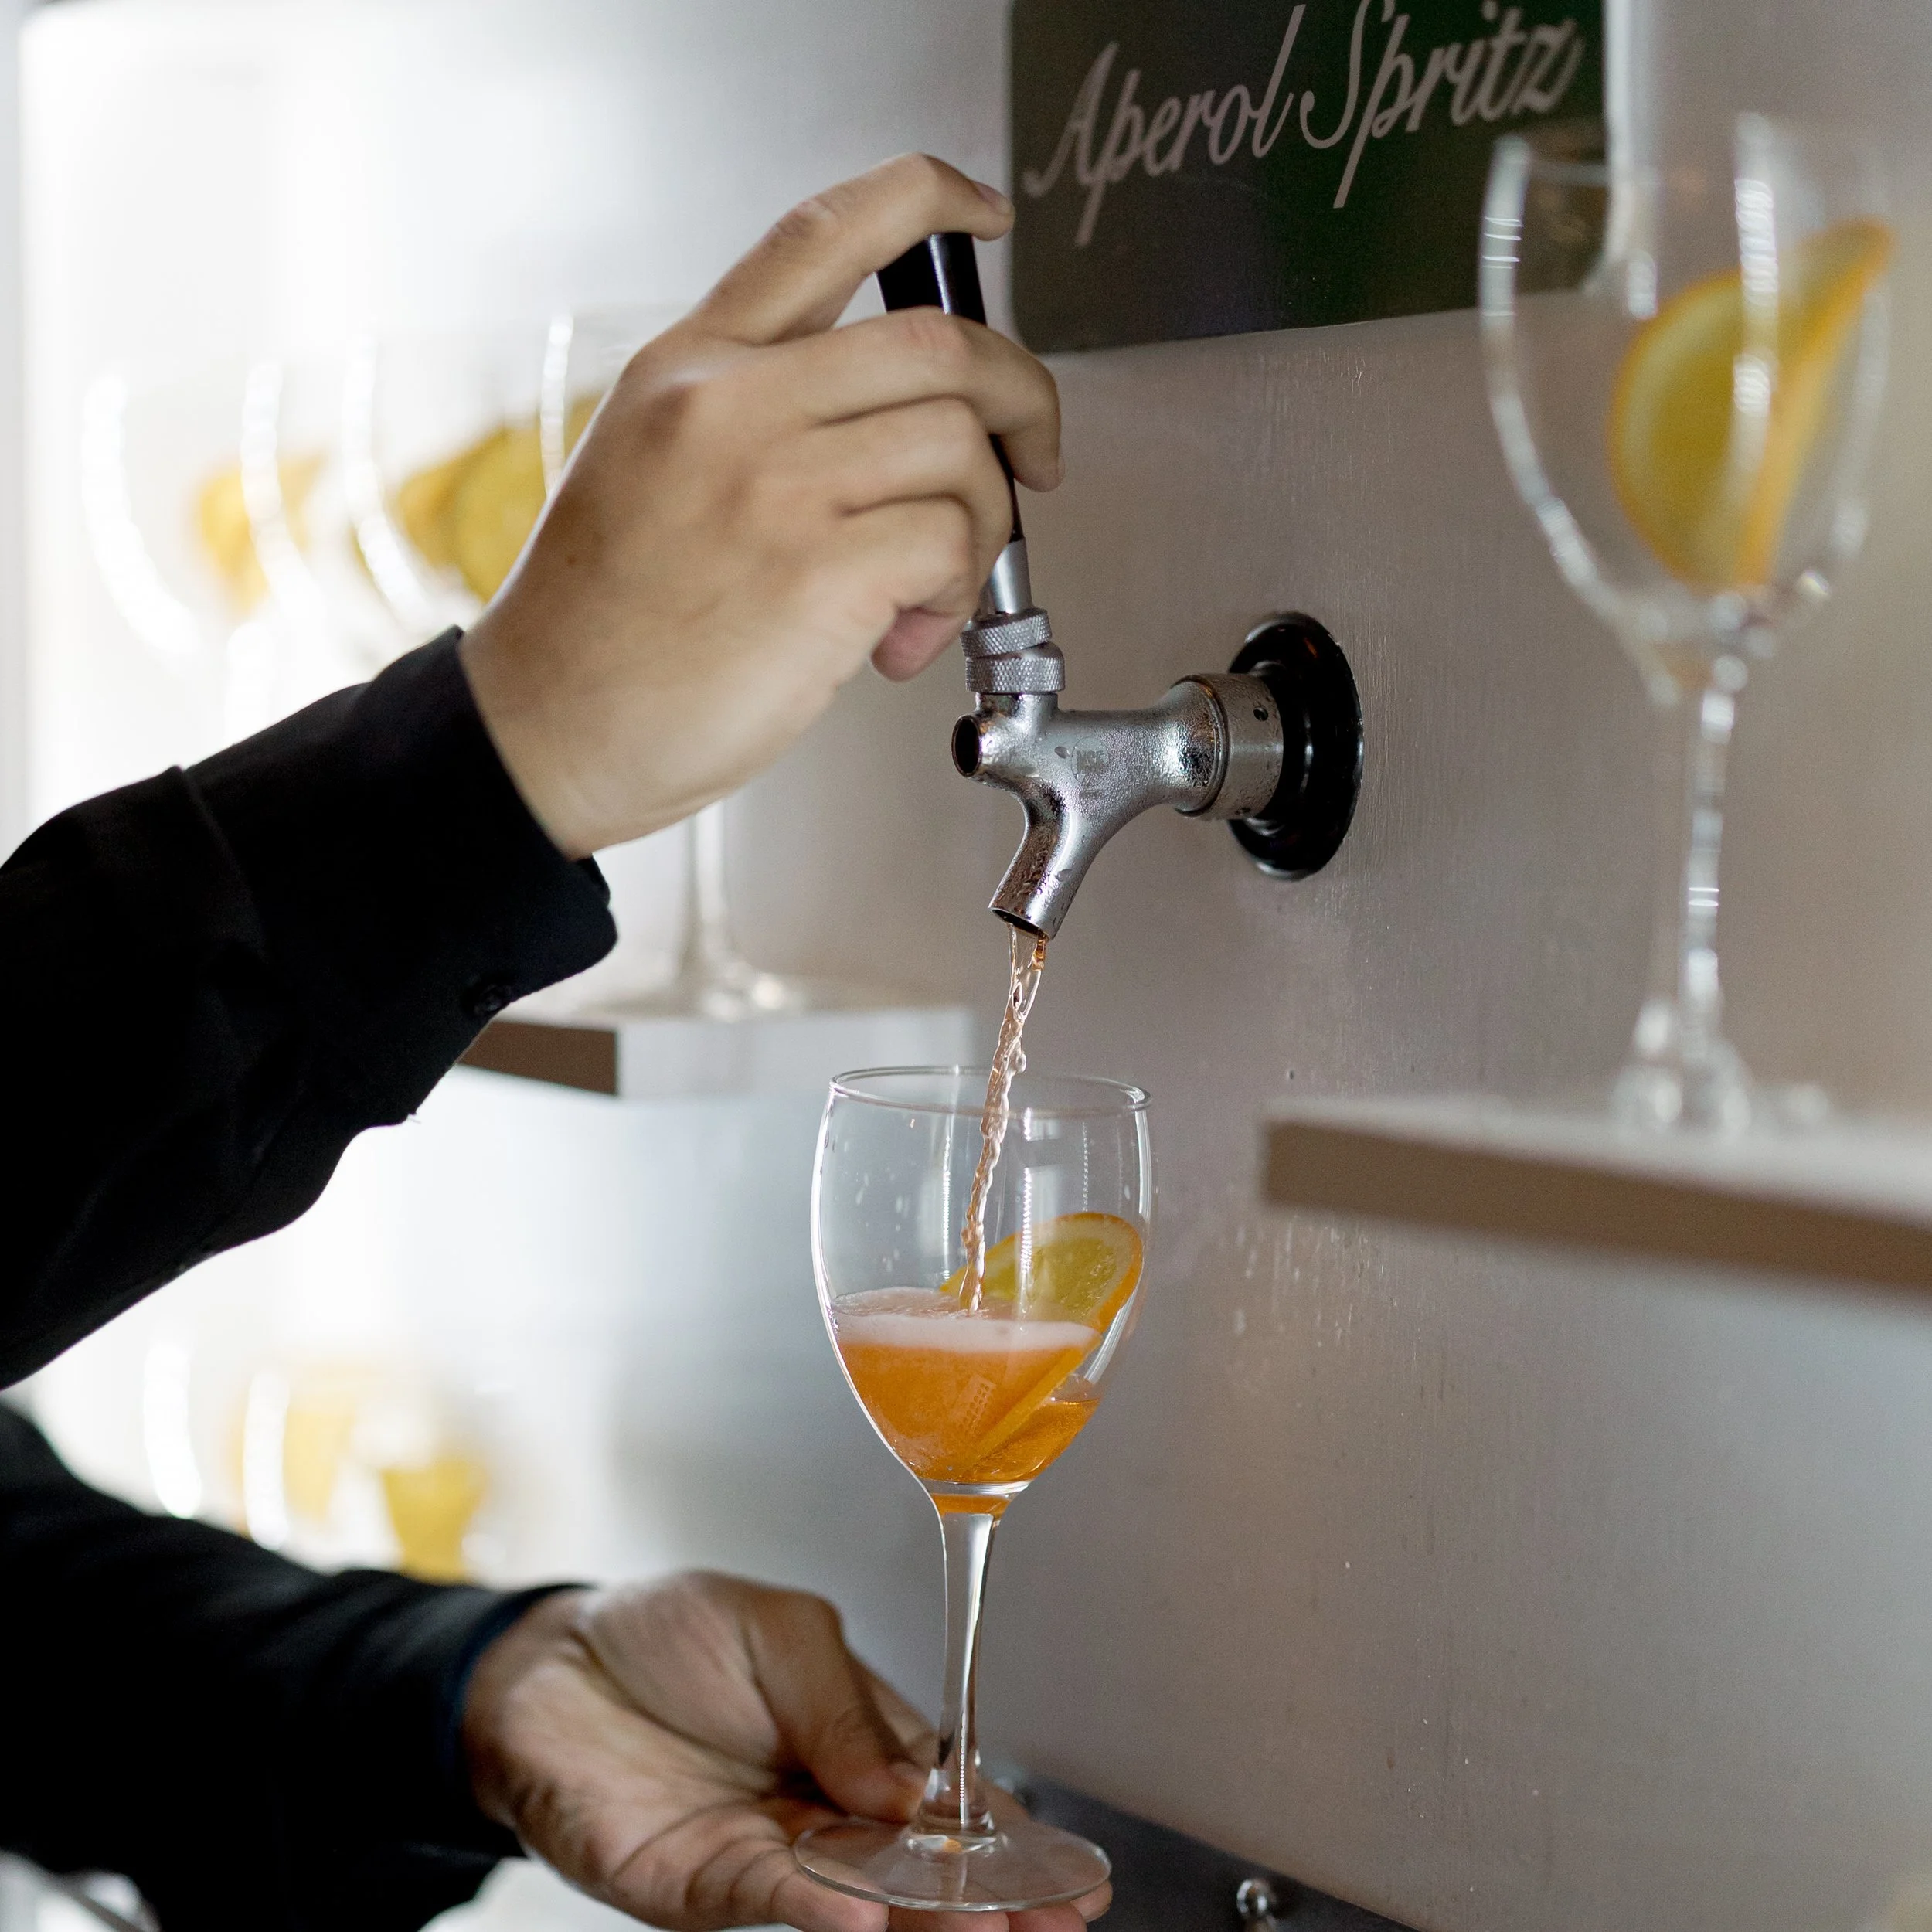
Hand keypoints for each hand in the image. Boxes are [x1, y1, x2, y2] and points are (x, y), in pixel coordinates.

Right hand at [459, 153, 1061, 858]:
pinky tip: (903, 639)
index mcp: (691, 364)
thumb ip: (754, 413)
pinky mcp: (815, 575)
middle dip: (1020, 400)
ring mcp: (773, 485)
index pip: (827, 226)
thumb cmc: (603, 621)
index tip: (986, 217)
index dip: (932, 195)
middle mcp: (731, 404)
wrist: (547, 727)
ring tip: (930, 590)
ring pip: (960, 447)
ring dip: (984, 524)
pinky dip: (956, 596)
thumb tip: (895, 421)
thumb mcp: (647, 460)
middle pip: (940, 342)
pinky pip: (949, 544)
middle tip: (1029, 459)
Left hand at [463, 1574, 1108, 1931]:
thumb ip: (845, 1703)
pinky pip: (766, 1900)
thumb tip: (913, 1787)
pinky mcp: (696, 1883)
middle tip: (1054, 1917)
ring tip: (985, 1924)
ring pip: (857, 1895)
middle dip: (988, 1897)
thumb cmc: (666, 1635)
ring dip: (920, 1914)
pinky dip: (816, 1907)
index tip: (1069, 1868)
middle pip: (917, 1866)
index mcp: (852, 1744)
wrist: (549, 1662)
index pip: (946, 1800)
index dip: (1007, 1835)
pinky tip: (865, 1911)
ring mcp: (762, 1856)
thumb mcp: (780, 1629)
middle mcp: (817, 1814)